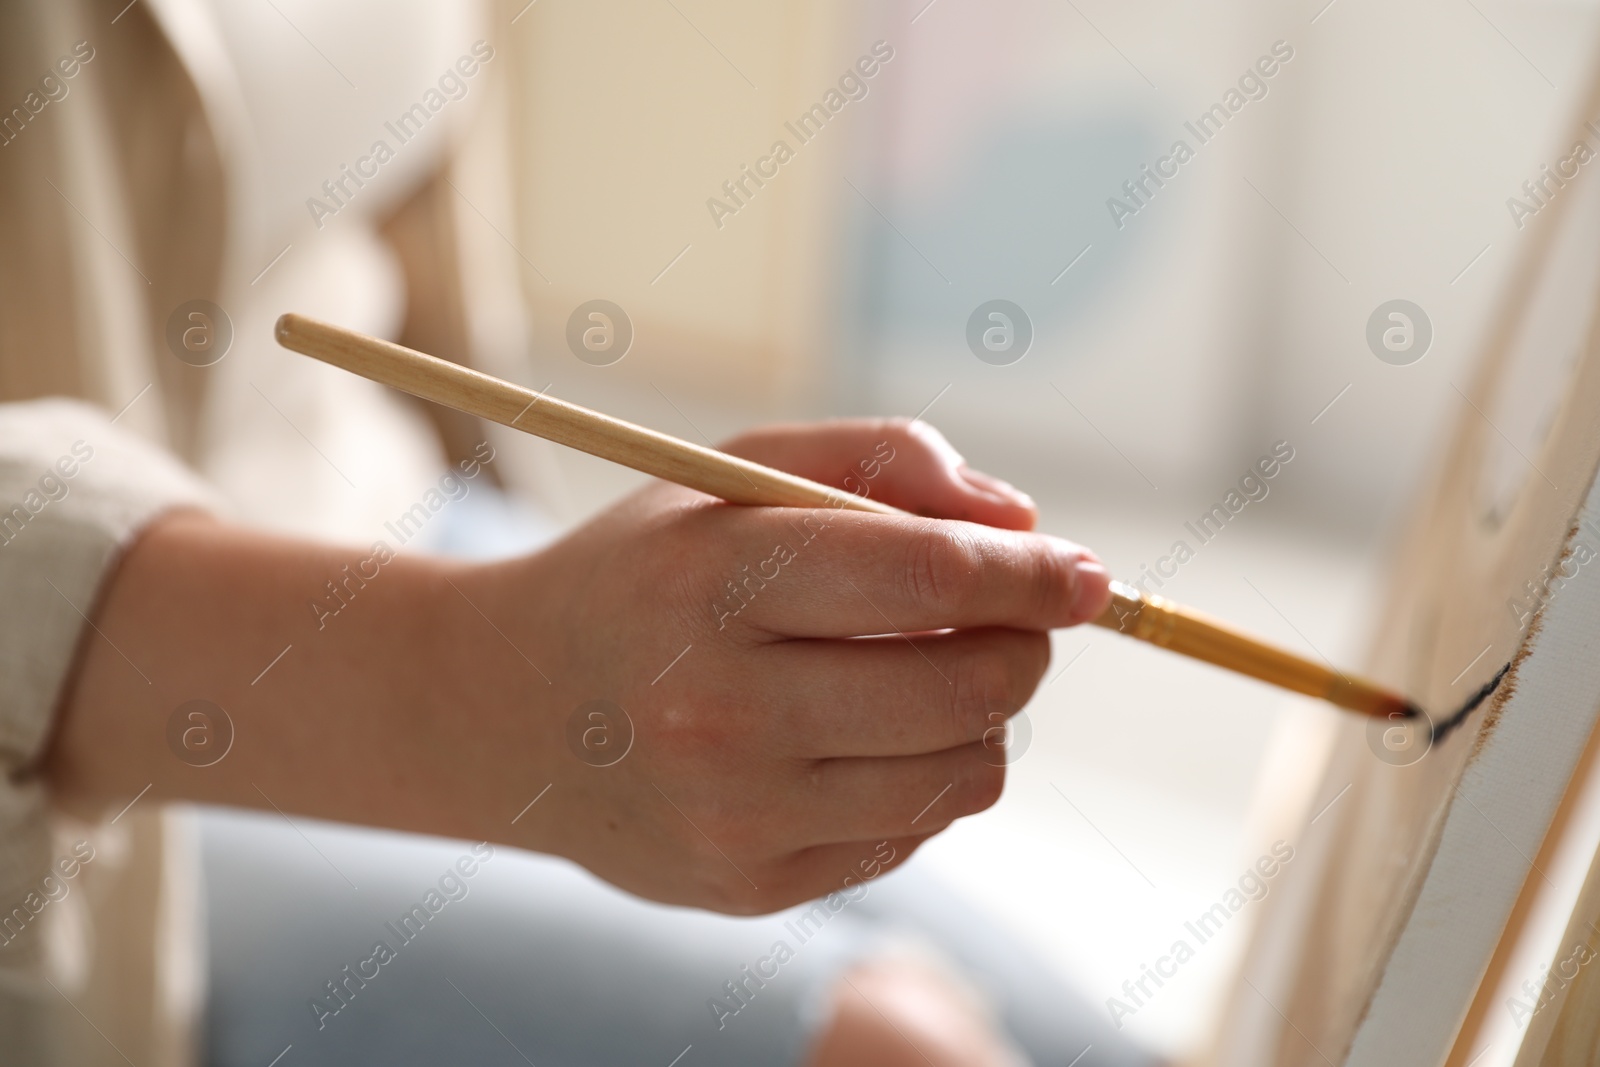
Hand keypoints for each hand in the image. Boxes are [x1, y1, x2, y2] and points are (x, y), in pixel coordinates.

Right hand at [478, 418, 1109, 912]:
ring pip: (963, 771)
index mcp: (712, 583)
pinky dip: (923, 776)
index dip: (1033, 574)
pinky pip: (914, 833)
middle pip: (967, 687)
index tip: (1084, 573)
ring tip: (924, 673)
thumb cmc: (643, 574)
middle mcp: (719, 710)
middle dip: (1024, 645)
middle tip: (1011, 619)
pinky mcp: (752, 886)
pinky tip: (860, 738)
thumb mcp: (734, 475)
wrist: (508, 713)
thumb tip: (1018, 518)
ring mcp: (736, 814)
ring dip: (981, 714)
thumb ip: (879, 461)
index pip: (927, 579)